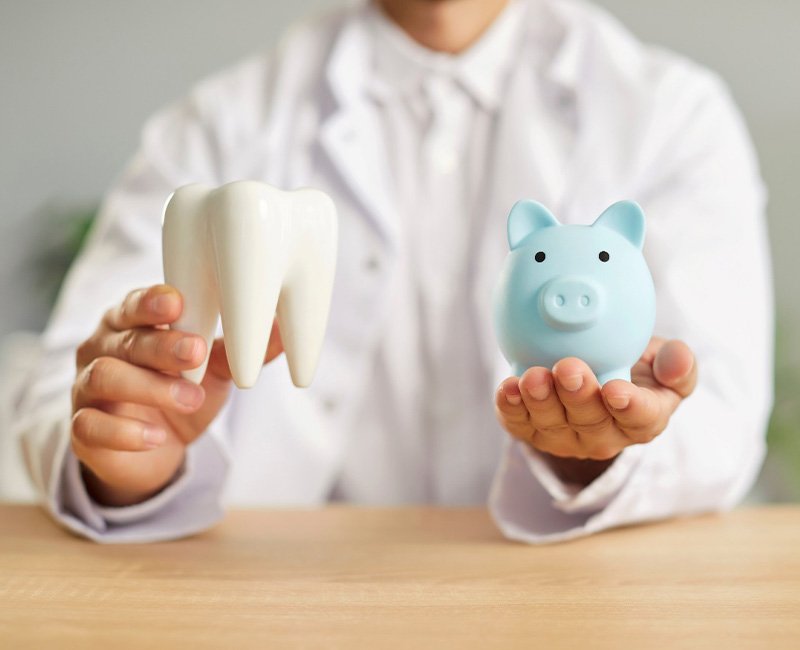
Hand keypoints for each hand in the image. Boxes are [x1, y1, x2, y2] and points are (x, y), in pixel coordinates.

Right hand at [71, 284, 282, 506]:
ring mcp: (87, 388)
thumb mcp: (214, 369)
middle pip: (125, 339)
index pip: (134, 304)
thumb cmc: (180, 390)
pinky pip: (91, 427)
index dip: (152, 301)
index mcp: (130, 324)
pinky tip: (156, 436)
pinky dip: (125, 432)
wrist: (154, 449)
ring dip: (151, 386)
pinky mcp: (83, 429)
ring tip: (191, 397)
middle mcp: (102, 349)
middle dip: (162, 344)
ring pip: (106, 377)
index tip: (178, 303)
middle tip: (197, 351)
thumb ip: (240, 350)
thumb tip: (285, 328)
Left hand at [494, 337, 696, 485]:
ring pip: (551, 424)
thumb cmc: (632, 366)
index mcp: (642, 421)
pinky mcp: (531, 431)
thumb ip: (677, 364)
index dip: (630, 407)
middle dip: (578, 396)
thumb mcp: (661, 362)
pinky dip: (510, 408)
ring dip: (540, 401)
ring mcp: (564, 437)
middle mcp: (602, 436)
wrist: (593, 370)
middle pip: (590, 421)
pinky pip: (518, 424)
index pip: (641, 419)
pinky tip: (506, 388)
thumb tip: (679, 357)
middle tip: (569, 368)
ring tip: (533, 376)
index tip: (617, 390)